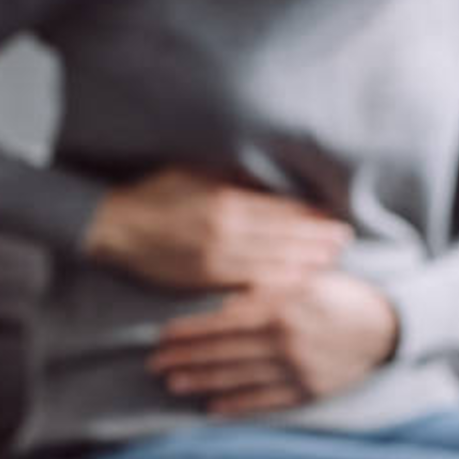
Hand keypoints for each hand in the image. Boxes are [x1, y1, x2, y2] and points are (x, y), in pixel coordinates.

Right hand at [84, 168, 352, 289]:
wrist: (113, 228)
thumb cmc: (152, 194)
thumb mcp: (193, 172)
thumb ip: (231, 178)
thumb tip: (266, 179)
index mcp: (224, 202)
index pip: (279, 211)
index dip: (309, 216)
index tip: (331, 217)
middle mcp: (225, 235)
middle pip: (283, 240)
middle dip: (317, 241)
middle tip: (344, 241)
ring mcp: (215, 262)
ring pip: (272, 265)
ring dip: (304, 264)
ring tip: (330, 262)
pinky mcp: (204, 282)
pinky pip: (249, 286)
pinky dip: (276, 284)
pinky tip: (295, 284)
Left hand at [147, 271, 399, 416]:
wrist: (385, 326)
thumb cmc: (337, 294)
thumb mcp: (301, 279)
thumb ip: (262, 288)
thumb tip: (222, 295)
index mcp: (281, 308)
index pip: (223, 322)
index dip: (190, 331)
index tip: (162, 336)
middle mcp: (285, 341)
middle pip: (224, 352)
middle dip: (185, 358)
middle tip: (154, 364)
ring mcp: (297, 369)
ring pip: (239, 378)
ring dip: (202, 382)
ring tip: (173, 384)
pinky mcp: (308, 391)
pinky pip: (266, 401)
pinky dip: (237, 405)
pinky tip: (211, 407)